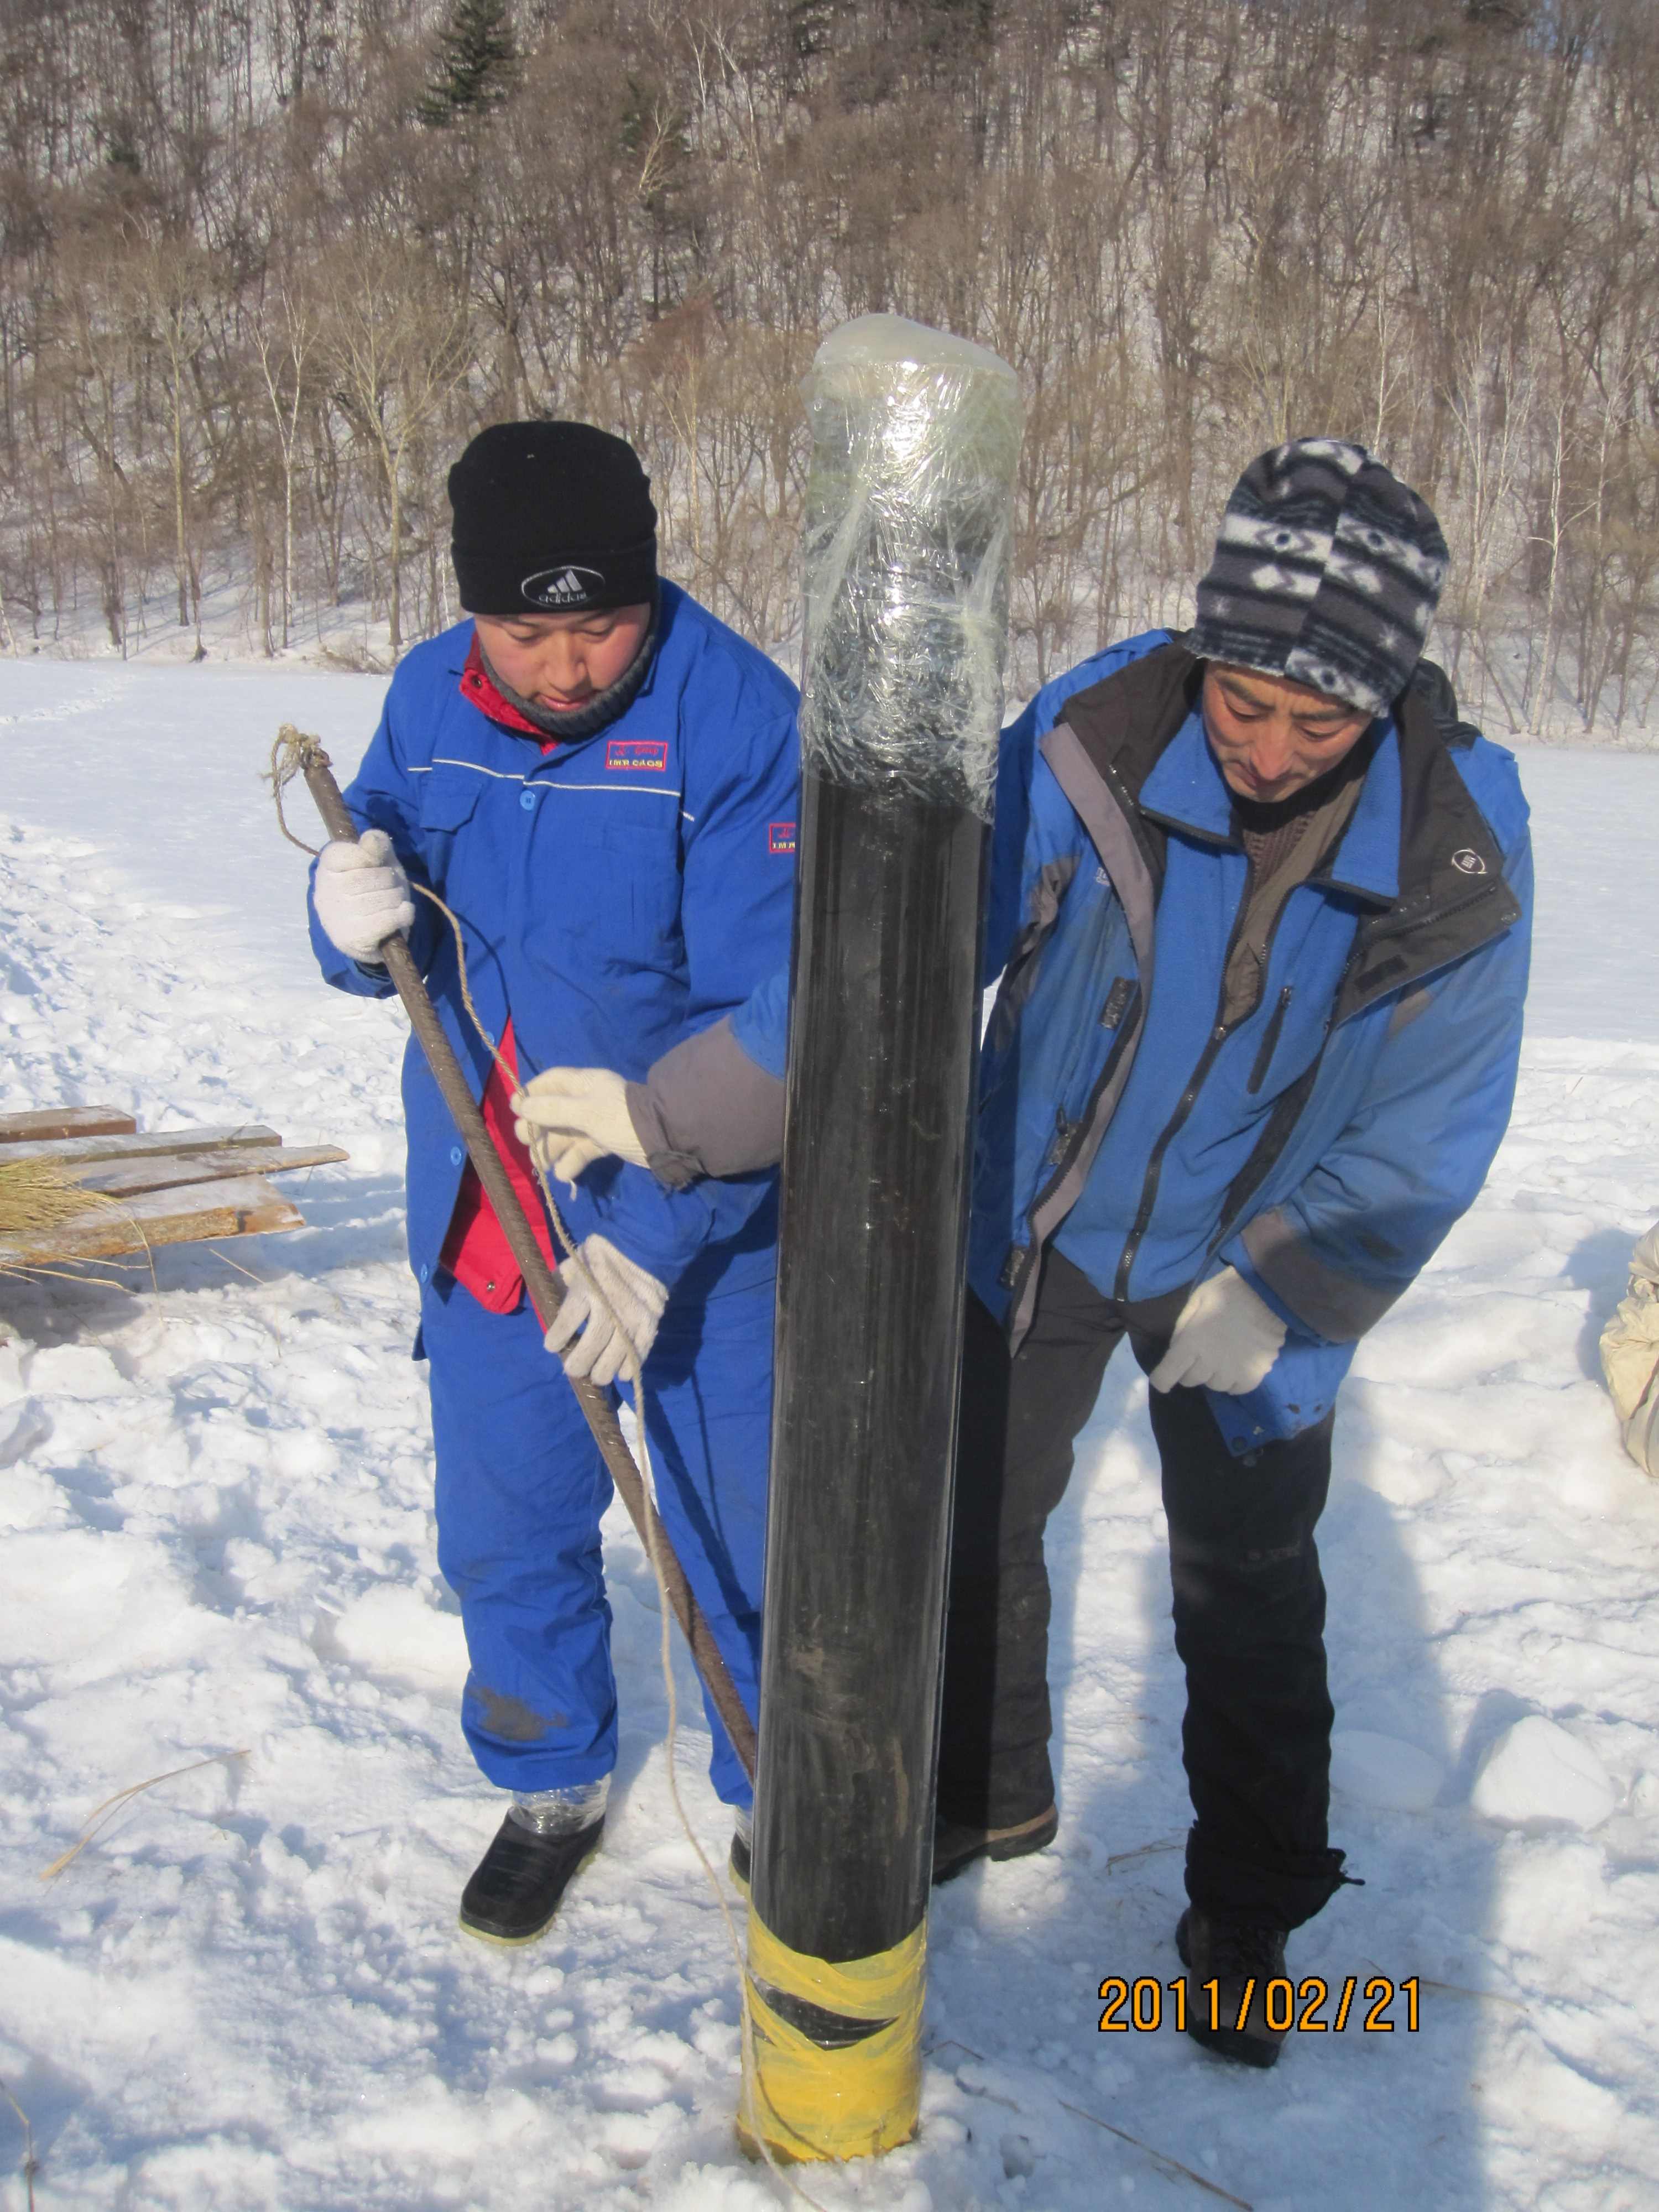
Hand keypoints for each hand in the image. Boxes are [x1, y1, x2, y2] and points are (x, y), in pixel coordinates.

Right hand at [314, 830, 413, 963]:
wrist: (370, 935)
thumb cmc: (374, 890)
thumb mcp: (378, 862)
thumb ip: (376, 845)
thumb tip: (371, 839)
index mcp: (326, 868)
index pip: (353, 853)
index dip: (373, 857)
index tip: (375, 864)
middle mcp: (325, 893)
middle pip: (372, 877)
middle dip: (391, 880)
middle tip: (390, 887)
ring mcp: (337, 918)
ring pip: (383, 898)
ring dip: (398, 898)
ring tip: (394, 901)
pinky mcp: (352, 939)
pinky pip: (389, 919)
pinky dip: (404, 914)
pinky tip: (400, 914)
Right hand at [513, 1066, 646, 1184]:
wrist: (663, 1140)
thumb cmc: (622, 1119)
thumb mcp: (586, 1113)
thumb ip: (553, 1110)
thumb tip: (522, 1107)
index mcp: (585, 1083)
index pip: (551, 1082)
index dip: (532, 1093)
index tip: (515, 1110)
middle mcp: (589, 1100)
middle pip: (554, 1111)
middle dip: (538, 1127)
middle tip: (525, 1142)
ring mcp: (597, 1122)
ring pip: (566, 1134)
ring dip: (551, 1149)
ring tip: (541, 1166)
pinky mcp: (605, 1142)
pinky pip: (581, 1150)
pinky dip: (572, 1162)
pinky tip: (564, 1175)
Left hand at [545, 1234, 667, 1386]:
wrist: (640, 1248)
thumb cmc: (597, 1259)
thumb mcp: (570, 1267)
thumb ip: (558, 1289)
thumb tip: (546, 1312)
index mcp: (585, 1289)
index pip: (567, 1322)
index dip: (557, 1340)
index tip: (552, 1347)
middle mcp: (608, 1304)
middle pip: (592, 1344)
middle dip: (580, 1363)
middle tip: (574, 1370)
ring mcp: (631, 1315)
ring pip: (616, 1353)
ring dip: (604, 1370)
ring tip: (596, 1376)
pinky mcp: (649, 1321)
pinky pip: (639, 1351)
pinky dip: (630, 1366)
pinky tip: (621, 1373)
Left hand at [1150, 1266, 1286, 1396]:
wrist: (1265, 1293)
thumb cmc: (1226, 1292)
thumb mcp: (1195, 1303)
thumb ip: (1183, 1329)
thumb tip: (1176, 1351)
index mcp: (1190, 1343)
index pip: (1166, 1376)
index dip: (1162, 1379)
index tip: (1164, 1378)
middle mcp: (1208, 1362)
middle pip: (1190, 1380)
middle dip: (1190, 1369)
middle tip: (1201, 1353)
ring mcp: (1232, 1371)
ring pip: (1213, 1385)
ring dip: (1213, 1374)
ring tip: (1222, 1356)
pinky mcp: (1253, 1375)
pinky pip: (1236, 1389)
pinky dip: (1233, 1381)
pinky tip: (1236, 1366)